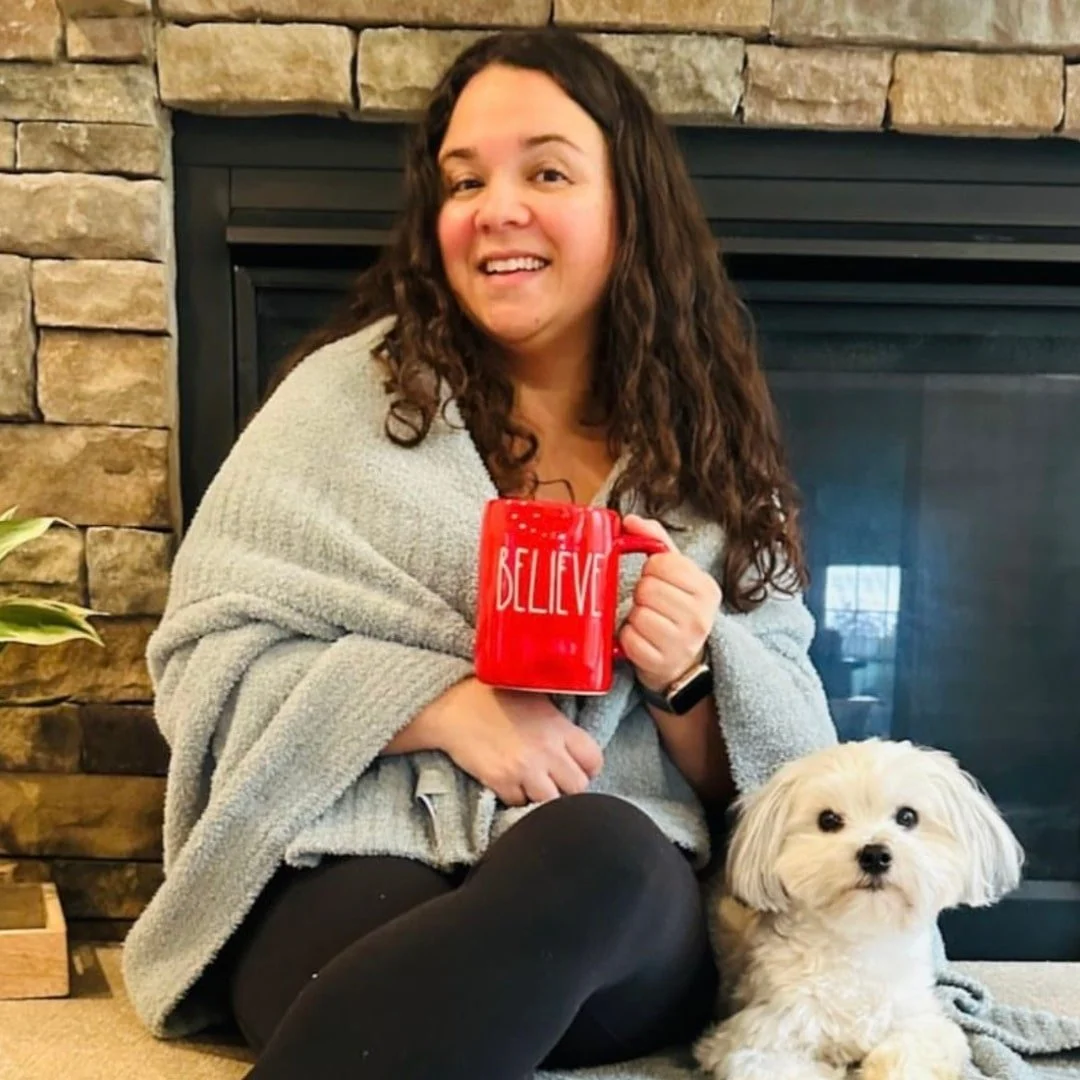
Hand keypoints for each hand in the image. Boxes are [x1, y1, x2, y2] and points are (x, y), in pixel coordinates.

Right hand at [424, 677, 603, 806]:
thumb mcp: (537, 701)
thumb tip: (574, 748)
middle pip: (578, 787)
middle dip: (569, 788)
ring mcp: (524, 769)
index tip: (578, 768)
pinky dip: (517, 800)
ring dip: (545, 799)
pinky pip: (520, 805)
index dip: (588, 768)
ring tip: (534, 787)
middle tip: (556, 782)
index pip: (594, 760)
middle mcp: (546, 750)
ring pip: (552, 804)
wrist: (453, 706)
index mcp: (559, 727)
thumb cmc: (494, 698)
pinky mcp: (501, 782)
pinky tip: (511, 785)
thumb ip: (559, 726)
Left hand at [617, 514, 721, 692]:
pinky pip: (629, 639)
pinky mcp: (661, 664)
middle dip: (642, 594)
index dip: (652, 570)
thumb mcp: (677, 574)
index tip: (658, 581)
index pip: (662, 562)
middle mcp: (700, 617)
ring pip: (637, 614)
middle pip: (647, 588)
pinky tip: (642, 639)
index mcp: (706, 589)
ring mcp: (682, 644)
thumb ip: (656, 540)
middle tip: (651, 604)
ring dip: (634, 617)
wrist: (684, 664)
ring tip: (648, 622)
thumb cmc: (676, 611)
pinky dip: (628, 638)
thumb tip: (630, 520)